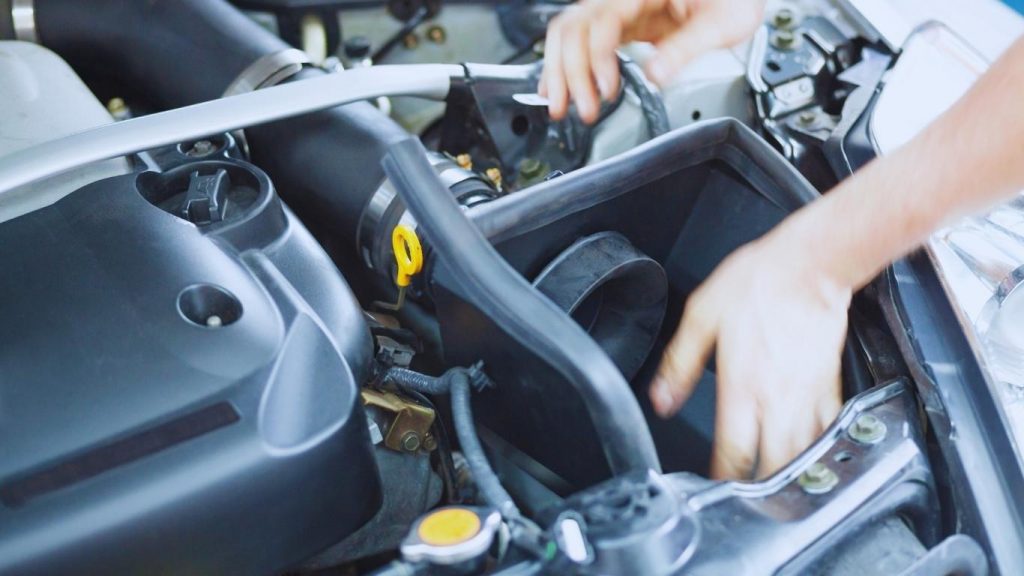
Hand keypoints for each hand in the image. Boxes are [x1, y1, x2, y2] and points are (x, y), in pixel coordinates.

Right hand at [540, 0, 765, 122]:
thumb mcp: (721, 23)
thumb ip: (684, 48)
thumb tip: (655, 76)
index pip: (602, 22)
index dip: (597, 58)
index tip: (607, 91)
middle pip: (574, 27)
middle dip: (568, 71)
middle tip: (577, 109)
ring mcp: (619, 9)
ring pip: (570, 33)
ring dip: (560, 71)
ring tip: (561, 105)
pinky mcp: (621, 23)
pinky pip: (583, 40)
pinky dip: (568, 64)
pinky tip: (562, 86)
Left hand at [649, 233, 848, 479]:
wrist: (811, 263)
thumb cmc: (758, 282)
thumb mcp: (701, 316)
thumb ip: (679, 362)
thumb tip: (660, 398)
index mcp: (742, 385)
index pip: (733, 451)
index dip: (722, 478)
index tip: (712, 489)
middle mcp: (777, 399)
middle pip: (774, 466)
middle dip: (762, 492)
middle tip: (747, 503)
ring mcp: (808, 396)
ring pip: (806, 455)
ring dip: (792, 477)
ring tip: (779, 494)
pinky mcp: (831, 386)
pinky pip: (830, 430)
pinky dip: (822, 450)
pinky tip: (813, 458)